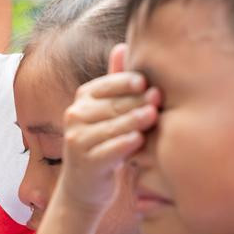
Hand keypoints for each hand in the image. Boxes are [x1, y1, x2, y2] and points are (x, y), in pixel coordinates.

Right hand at [57, 44, 159, 213]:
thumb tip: (122, 45)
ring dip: (135, 121)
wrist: (84, 188)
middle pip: (112, 105)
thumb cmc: (103, 144)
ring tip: (153, 116)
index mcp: (81, 100)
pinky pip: (110, 149)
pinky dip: (125, 144)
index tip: (146, 82)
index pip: (106, 85)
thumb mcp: (107, 112)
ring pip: (112, 126)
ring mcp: (78, 141)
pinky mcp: (86, 163)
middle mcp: (75, 117)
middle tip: (158, 97)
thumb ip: (115, 83)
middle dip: (137, 101)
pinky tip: (139, 141)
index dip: (127, 82)